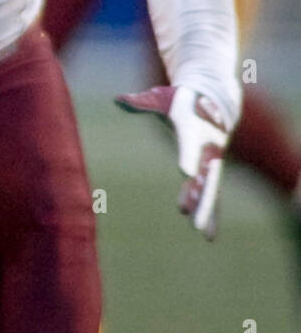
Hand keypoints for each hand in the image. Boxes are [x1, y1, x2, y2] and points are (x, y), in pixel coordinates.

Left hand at [115, 85, 230, 239]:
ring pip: (211, 189)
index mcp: (192, 129)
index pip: (189, 146)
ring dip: (206, 210)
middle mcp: (206, 148)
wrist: (215, 100)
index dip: (187, 158)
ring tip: (203, 233)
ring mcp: (212, 161)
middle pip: (204, 174)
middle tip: (188, 212)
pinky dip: (211, 212)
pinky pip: (212, 193)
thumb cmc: (182, 100)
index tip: (185, 173)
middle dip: (198, 194)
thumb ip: (141, 102)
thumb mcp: (161, 97)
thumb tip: (117, 99)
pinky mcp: (211, 169)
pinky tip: (208, 234)